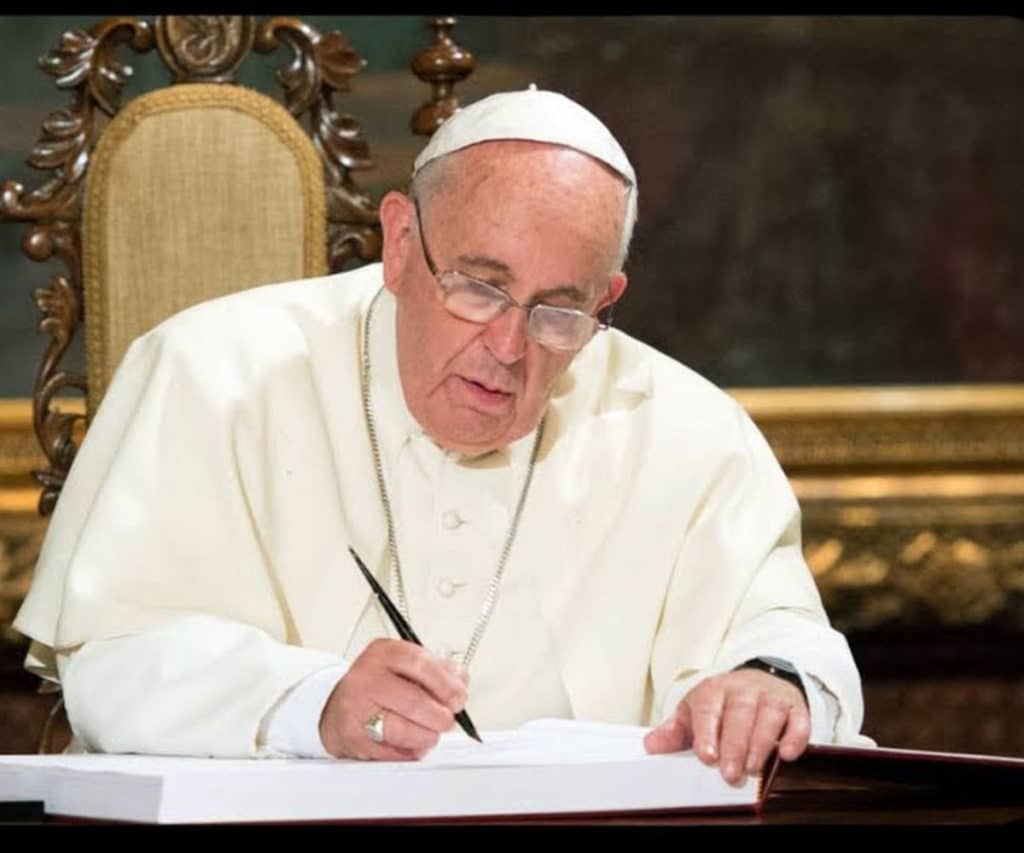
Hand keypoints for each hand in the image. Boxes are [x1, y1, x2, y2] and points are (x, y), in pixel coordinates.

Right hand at [319, 638, 468, 760]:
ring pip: (402, 730)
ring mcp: (356, 708)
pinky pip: (391, 752)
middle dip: (440, 716)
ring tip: (430, 733)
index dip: (446, 684)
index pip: (420, 664)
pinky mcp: (353, 737)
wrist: (336, 708)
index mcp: (383, 653)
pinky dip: (410, 752)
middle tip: (448, 720)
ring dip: (426, 737)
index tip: (459, 697)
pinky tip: (412, 743)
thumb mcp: (404, 666)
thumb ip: (437, 670)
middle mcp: (366, 678)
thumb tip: (461, 679)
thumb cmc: (376, 686)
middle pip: (414, 701)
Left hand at [643, 669, 809, 784]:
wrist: (757, 682)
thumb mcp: (694, 712)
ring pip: (768, 716)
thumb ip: (675, 731)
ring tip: (752, 768)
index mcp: (713, 689)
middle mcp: (743, 689)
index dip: (706, 732)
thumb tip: (651, 745)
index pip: (707, 708)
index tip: (706, 756)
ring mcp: (770, 696)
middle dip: (735, 745)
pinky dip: (795, 737)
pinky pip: (798, 720)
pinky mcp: (794, 706)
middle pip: (739, 714)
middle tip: (730, 774)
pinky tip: (786, 754)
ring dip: (760, 744)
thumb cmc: (721, 704)